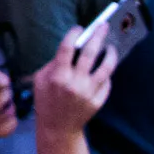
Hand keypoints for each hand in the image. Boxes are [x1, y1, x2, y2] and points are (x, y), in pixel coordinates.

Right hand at [30, 21, 117, 142]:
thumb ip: (53, 64)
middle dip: (98, 37)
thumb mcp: (41, 80)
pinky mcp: (98, 101)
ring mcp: (89, 92)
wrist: (58, 127)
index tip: (80, 28)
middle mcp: (75, 83)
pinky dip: (107, 73)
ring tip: (112, 47)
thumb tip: (70, 48)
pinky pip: (106, 83)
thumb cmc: (46, 100)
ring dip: (110, 55)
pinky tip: (105, 67)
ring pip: (105, 68)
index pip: (66, 49)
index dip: (74, 35)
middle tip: (104, 26)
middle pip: (90, 54)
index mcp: (57, 75)